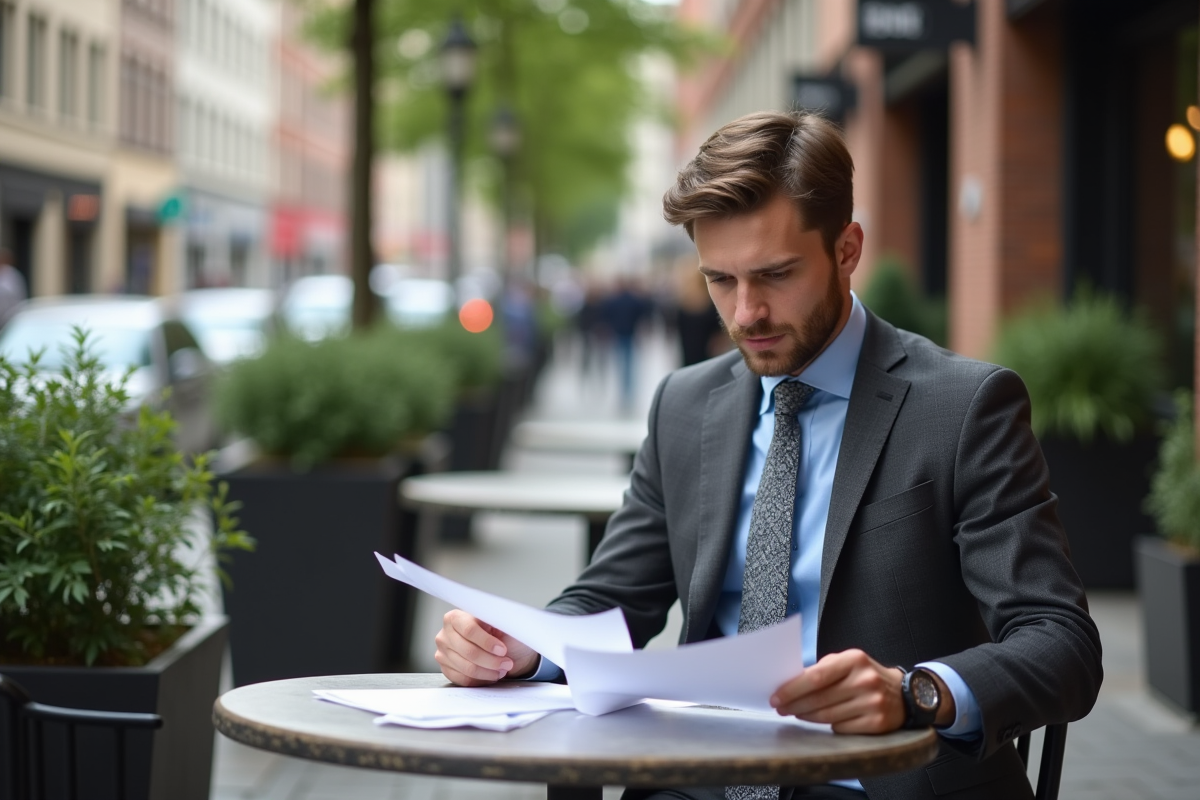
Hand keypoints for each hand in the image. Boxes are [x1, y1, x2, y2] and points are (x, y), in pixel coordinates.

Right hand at [434, 609, 540, 686]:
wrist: (500, 649)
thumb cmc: (501, 634)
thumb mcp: (502, 623)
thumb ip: (499, 622)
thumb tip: (503, 622)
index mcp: (456, 617)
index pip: (469, 630)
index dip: (487, 641)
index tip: (503, 650)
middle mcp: (445, 634)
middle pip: (468, 651)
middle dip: (491, 660)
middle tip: (507, 663)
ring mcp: (443, 653)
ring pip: (467, 668)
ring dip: (488, 672)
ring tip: (502, 670)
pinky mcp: (446, 669)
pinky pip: (463, 679)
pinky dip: (480, 680)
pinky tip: (491, 676)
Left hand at [770, 649, 941, 733]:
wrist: (905, 694)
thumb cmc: (865, 676)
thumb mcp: (847, 663)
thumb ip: (822, 670)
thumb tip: (790, 684)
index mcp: (854, 659)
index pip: (816, 676)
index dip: (792, 689)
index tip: (776, 696)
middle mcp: (865, 680)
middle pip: (819, 698)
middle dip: (794, 705)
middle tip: (780, 708)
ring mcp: (873, 703)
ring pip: (828, 715)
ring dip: (806, 716)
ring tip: (795, 714)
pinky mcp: (877, 723)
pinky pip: (841, 728)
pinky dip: (829, 725)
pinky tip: (822, 721)